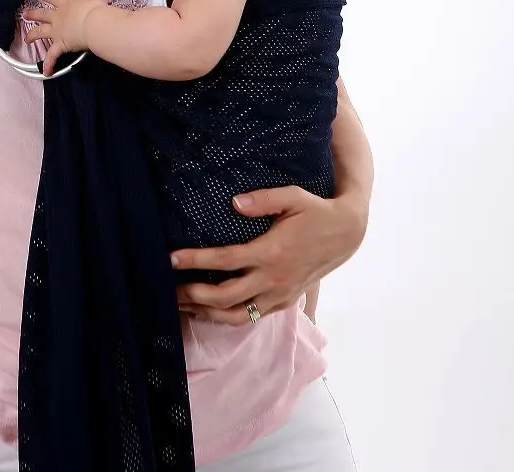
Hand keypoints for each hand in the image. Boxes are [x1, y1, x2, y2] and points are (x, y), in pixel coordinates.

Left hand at [24, 0, 107, 75]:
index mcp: (66, 4)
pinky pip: (52, 56)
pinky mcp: (60, 45)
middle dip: (32, 14)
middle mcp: (58, 17)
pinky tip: (46, 71)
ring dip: (32, 36)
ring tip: (26, 39)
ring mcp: (57, 31)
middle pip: (41, 14)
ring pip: (40, 32)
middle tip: (25, 14)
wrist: (94, 24)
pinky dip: (49, 64)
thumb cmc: (95, 11)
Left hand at [170, 185, 366, 324]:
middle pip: (225, 296)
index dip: (195, 260)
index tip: (171, 258)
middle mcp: (273, 279)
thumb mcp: (293, 197)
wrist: (346, 234)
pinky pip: (251, 316)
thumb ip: (263, 199)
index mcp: (271, 252)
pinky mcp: (284, 301)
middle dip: (193, 294)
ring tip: (182, 305)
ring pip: (237, 315)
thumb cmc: (316, 211)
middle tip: (167, 289)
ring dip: (207, 313)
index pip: (225, 260)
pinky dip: (228, 317)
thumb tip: (234, 202)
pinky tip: (210, 311)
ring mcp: (279, 294)